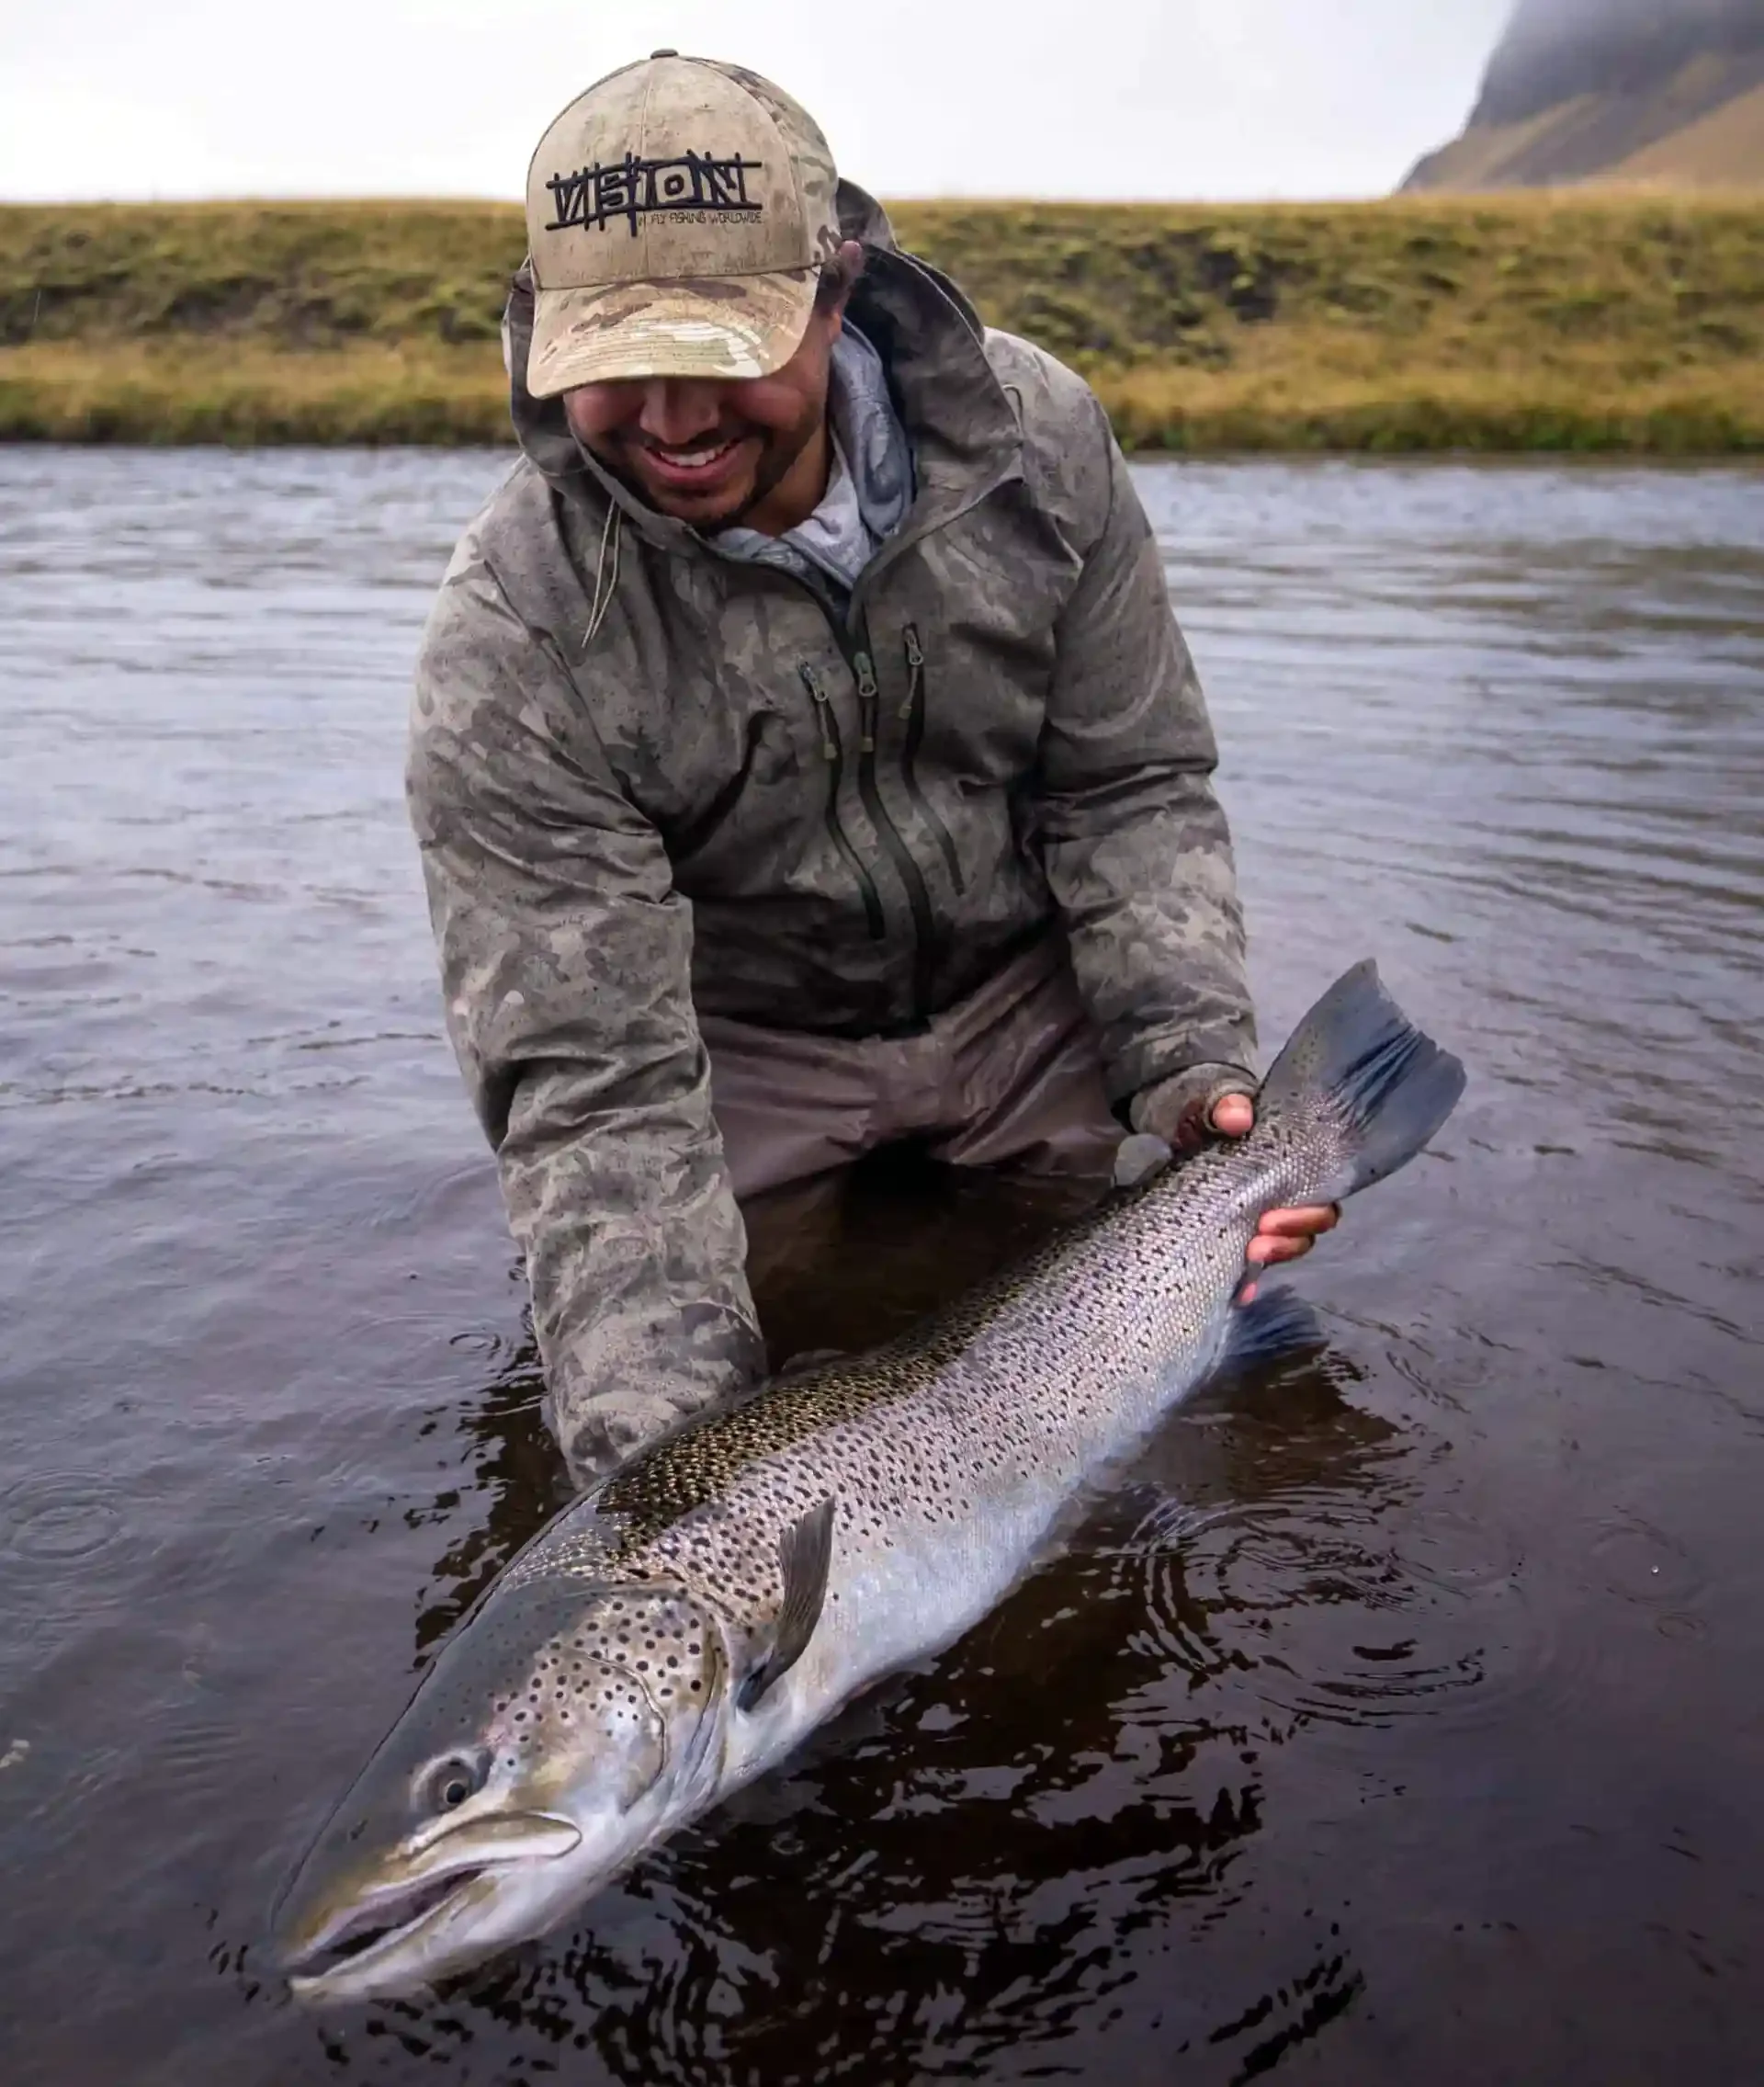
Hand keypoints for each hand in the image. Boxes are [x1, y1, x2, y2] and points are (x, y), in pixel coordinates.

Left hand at [1208, 1092, 1338, 1303]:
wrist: (1179, 1127)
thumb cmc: (1208, 1114)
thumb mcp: (1215, 1104)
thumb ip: (1227, 1105)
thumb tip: (1239, 1119)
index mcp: (1290, 1170)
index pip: (1322, 1201)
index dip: (1310, 1215)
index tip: (1273, 1216)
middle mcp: (1282, 1200)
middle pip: (1309, 1232)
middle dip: (1291, 1239)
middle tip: (1260, 1234)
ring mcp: (1259, 1222)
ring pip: (1284, 1250)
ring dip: (1273, 1256)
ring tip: (1248, 1253)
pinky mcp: (1233, 1236)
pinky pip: (1249, 1268)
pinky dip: (1247, 1284)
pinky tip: (1240, 1294)